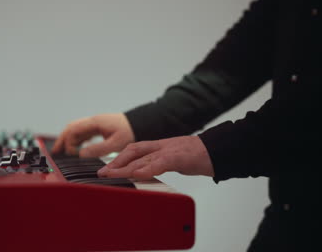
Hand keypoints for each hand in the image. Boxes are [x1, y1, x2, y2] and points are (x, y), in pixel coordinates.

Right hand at [52, 113, 134, 157]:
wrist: (141, 123)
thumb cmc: (130, 132)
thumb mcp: (115, 143)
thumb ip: (98, 149)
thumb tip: (81, 155)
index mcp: (95, 122)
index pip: (74, 130)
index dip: (68, 142)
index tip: (72, 154)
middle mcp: (93, 121)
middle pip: (71, 128)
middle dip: (62, 140)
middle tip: (55, 152)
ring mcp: (95, 123)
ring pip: (76, 129)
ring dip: (68, 139)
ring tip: (62, 151)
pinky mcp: (99, 127)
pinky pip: (83, 132)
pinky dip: (76, 139)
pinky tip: (76, 148)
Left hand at [97, 136, 213, 179]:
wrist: (219, 150)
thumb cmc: (198, 157)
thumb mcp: (176, 160)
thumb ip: (160, 165)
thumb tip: (146, 175)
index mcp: (160, 146)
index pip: (135, 149)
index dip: (118, 158)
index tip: (106, 169)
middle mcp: (162, 146)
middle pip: (133, 151)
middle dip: (116, 162)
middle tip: (102, 173)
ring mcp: (170, 150)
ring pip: (143, 156)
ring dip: (125, 166)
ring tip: (111, 174)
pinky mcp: (180, 157)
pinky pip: (160, 163)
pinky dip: (147, 169)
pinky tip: (136, 175)